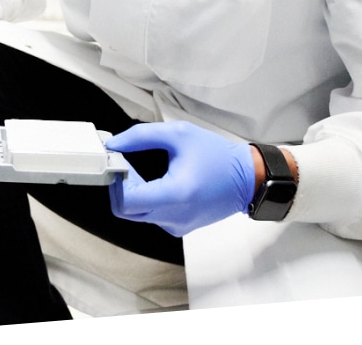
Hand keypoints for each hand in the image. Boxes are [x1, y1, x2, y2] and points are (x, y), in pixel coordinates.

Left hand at [106, 121, 255, 236]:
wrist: (245, 178)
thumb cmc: (217, 156)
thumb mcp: (179, 134)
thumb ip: (142, 136)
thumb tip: (116, 144)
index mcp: (175, 194)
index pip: (126, 200)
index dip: (118, 179)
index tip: (120, 161)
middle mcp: (173, 216)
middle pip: (125, 210)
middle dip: (121, 185)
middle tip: (128, 163)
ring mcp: (174, 225)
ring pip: (136, 213)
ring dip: (134, 191)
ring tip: (145, 170)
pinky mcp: (177, 227)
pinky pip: (151, 215)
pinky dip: (148, 199)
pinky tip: (160, 181)